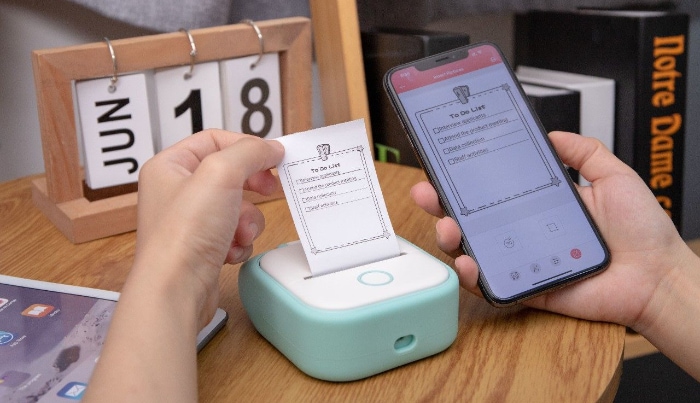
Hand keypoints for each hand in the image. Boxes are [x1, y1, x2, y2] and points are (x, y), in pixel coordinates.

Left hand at [132, 129, 283, 327]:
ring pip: (237, 206)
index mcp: (169, 166)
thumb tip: (271, 148)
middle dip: (252, 186)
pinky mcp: (202, 246)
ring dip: (248, 220)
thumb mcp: (221, 174)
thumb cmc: (184, 234)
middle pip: (229, 174)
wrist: (176, 289)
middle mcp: (176, 191)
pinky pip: (235, 233)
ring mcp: (190, 221)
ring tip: (241, 232)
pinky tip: (231, 250)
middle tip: (270, 188)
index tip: (273, 156)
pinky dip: (240, 241)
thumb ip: (250, 152)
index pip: (214, 140)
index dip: (246, 146)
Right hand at [411, 131, 690, 329]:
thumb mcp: (614, 175)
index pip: (493, 187)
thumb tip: (552, 134)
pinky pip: (491, 284)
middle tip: (428, 193)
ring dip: (449, 238)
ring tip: (447, 228)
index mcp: (539, 203)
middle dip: (441, 205)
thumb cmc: (642, 231)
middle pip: (472, 217)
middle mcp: (524, 229)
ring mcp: (522, 258)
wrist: (658, 276)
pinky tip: (467, 261)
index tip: (444, 162)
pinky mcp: (526, 287)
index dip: (465, 176)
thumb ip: (584, 151)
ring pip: (472, 249)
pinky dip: (472, 275)